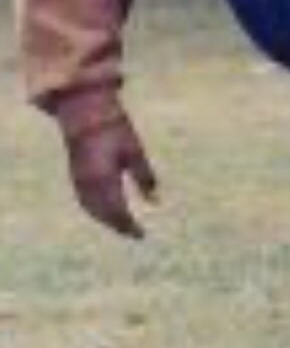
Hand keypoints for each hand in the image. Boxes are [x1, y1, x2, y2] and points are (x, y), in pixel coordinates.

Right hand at [61, 112, 159, 239]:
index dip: (129, 226)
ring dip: (106, 220)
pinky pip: (84, 201)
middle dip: (118, 226)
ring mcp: (78, 181)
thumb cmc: (115, 129)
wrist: (85, 112)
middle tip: (134, 233)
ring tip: (122, 226)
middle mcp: (88, 185)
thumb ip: (145, 178)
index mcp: (105, 180)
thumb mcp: (135, 152)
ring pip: (92, 210)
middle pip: (104, 215)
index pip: (118, 212)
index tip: (142, 235)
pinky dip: (95, 211)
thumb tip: (157, 202)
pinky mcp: (74, 175)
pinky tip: (105, 211)